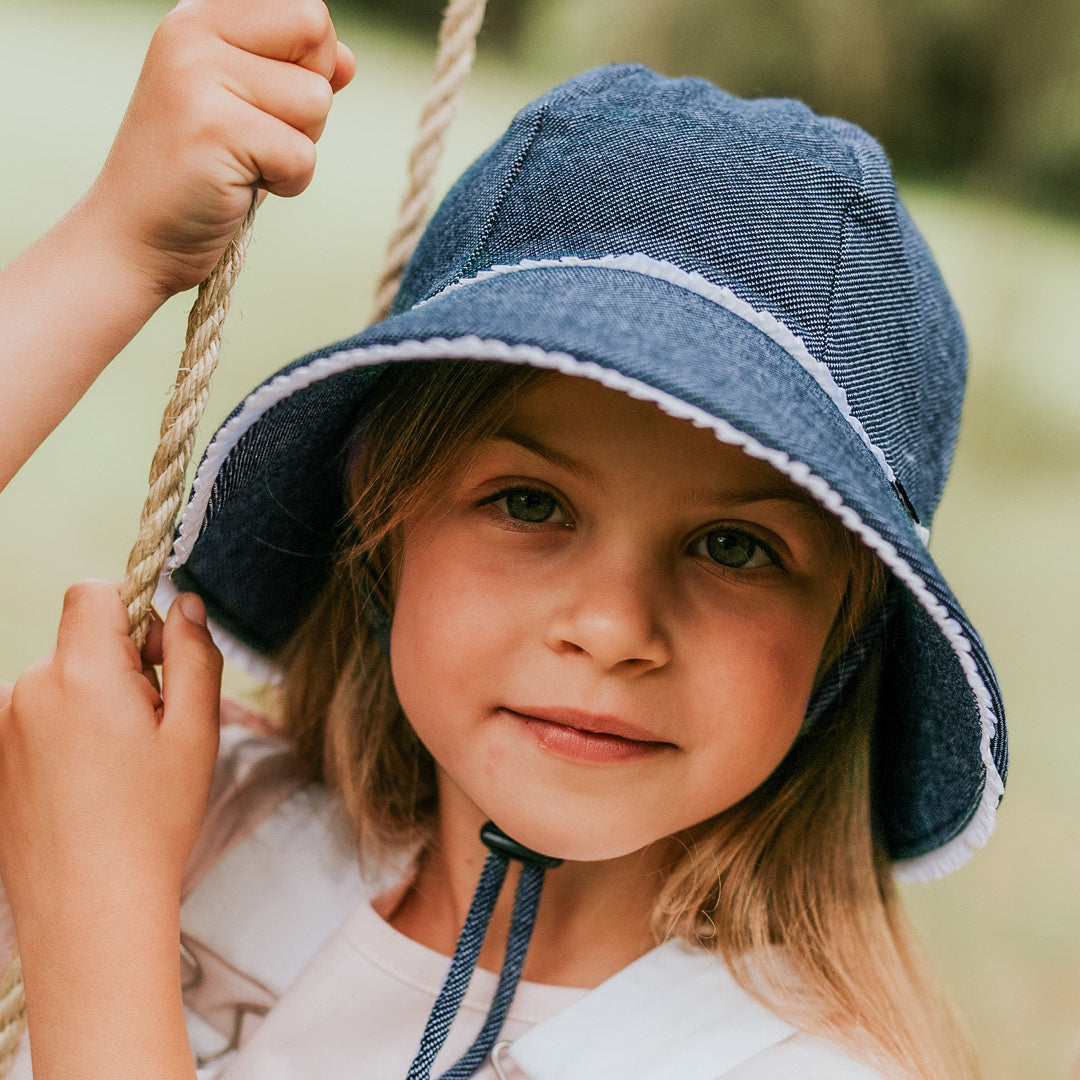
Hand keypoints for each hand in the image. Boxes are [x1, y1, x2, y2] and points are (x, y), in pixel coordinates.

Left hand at [0, 582, 221, 939]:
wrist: (89, 910)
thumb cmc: (152, 820)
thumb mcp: (195, 730)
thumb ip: (194, 654)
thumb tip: (185, 605)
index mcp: (79, 674)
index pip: (91, 593)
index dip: (132, 612)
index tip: (158, 661)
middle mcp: (26, 690)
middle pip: (78, 640)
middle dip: (119, 664)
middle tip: (151, 727)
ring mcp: (2, 727)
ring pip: (60, 679)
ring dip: (92, 700)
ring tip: (120, 765)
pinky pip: (37, 716)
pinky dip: (66, 731)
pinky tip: (90, 784)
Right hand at [83, 0, 355, 297]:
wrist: (136, 237)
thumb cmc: (202, 175)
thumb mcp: (249, 109)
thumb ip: (294, 74)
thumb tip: (350, 62)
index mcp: (200, 17)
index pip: (306, 10)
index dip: (314, 64)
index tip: (269, 103)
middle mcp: (193, 32)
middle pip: (317, 37)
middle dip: (310, 100)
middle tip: (259, 134)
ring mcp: (198, 77)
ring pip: (316, 100)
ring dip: (296, 148)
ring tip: (244, 162)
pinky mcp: (214, 128)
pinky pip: (302, 154)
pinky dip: (288, 183)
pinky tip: (241, 187)